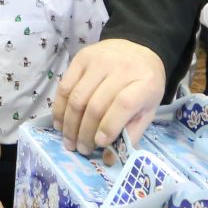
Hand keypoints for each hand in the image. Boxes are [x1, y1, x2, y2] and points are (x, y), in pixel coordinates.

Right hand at [52, 39, 167, 153]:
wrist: (139, 49)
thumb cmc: (143, 85)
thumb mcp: (148, 109)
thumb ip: (131, 133)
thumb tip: (108, 158)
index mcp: (145, 82)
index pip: (123, 104)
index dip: (109, 126)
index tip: (99, 144)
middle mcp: (121, 68)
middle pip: (96, 104)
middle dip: (85, 132)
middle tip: (81, 149)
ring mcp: (99, 60)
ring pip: (77, 97)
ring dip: (70, 124)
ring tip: (69, 141)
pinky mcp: (81, 57)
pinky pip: (64, 86)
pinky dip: (59, 107)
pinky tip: (60, 123)